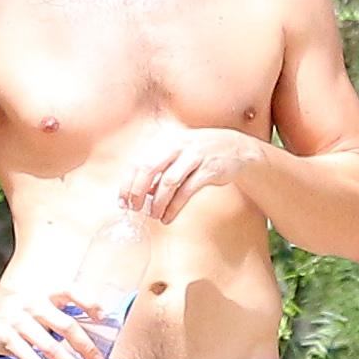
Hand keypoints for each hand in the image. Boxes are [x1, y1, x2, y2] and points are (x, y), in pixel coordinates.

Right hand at [0, 284, 109, 358]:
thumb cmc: (15, 307)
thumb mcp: (37, 301)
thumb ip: (59, 314)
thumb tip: (87, 334)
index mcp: (44, 295)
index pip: (69, 292)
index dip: (87, 302)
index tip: (102, 315)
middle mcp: (33, 307)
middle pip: (65, 325)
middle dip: (84, 344)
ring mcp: (19, 324)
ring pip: (49, 347)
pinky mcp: (7, 341)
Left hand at [123, 127, 256, 222]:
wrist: (236, 148)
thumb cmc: (201, 153)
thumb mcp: (178, 153)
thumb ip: (159, 169)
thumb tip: (142, 192)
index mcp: (166, 141)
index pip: (139, 162)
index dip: (127, 183)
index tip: (123, 201)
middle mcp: (178, 145)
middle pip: (149, 168)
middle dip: (138, 191)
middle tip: (135, 209)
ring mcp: (194, 156)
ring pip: (169, 182)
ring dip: (158, 202)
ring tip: (154, 216)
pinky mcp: (209, 170)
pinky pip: (187, 191)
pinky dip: (175, 207)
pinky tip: (169, 217)